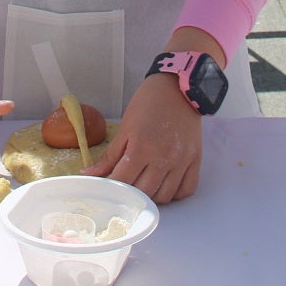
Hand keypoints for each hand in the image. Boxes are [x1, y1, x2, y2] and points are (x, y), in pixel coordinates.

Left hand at [85, 72, 202, 203]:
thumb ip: (110, 156)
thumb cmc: (148, 104)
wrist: (178, 88)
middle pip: (144, 193)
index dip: (111, 187)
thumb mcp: (125, 127)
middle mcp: (164, 158)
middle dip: (130, 194)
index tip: (106, 187)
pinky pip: (186, 190)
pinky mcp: (195, 160)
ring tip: (143, 186)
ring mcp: (182, 161)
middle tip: (124, 186)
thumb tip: (90, 174)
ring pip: (165, 196)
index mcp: (142, 147)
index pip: (123, 181)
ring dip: (151, 197)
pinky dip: (174, 193)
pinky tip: (163, 184)